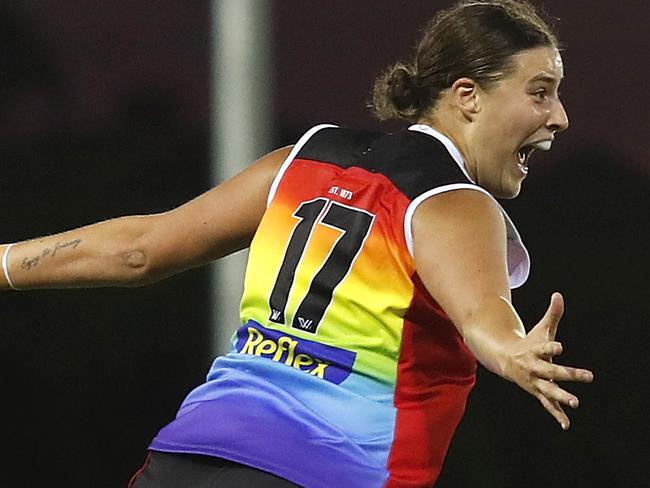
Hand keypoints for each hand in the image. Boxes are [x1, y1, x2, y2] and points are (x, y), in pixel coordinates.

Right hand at [503, 292, 593, 429]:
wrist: (506, 360)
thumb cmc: (529, 344)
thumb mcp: (540, 330)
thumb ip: (552, 315)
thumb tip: (559, 295)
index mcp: (535, 351)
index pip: (544, 349)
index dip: (552, 348)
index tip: (560, 347)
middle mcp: (534, 367)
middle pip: (552, 371)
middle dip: (568, 374)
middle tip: (587, 376)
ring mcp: (535, 381)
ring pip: (549, 390)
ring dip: (562, 396)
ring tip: (575, 402)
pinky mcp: (538, 392)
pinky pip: (548, 404)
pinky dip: (557, 414)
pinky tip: (566, 424)